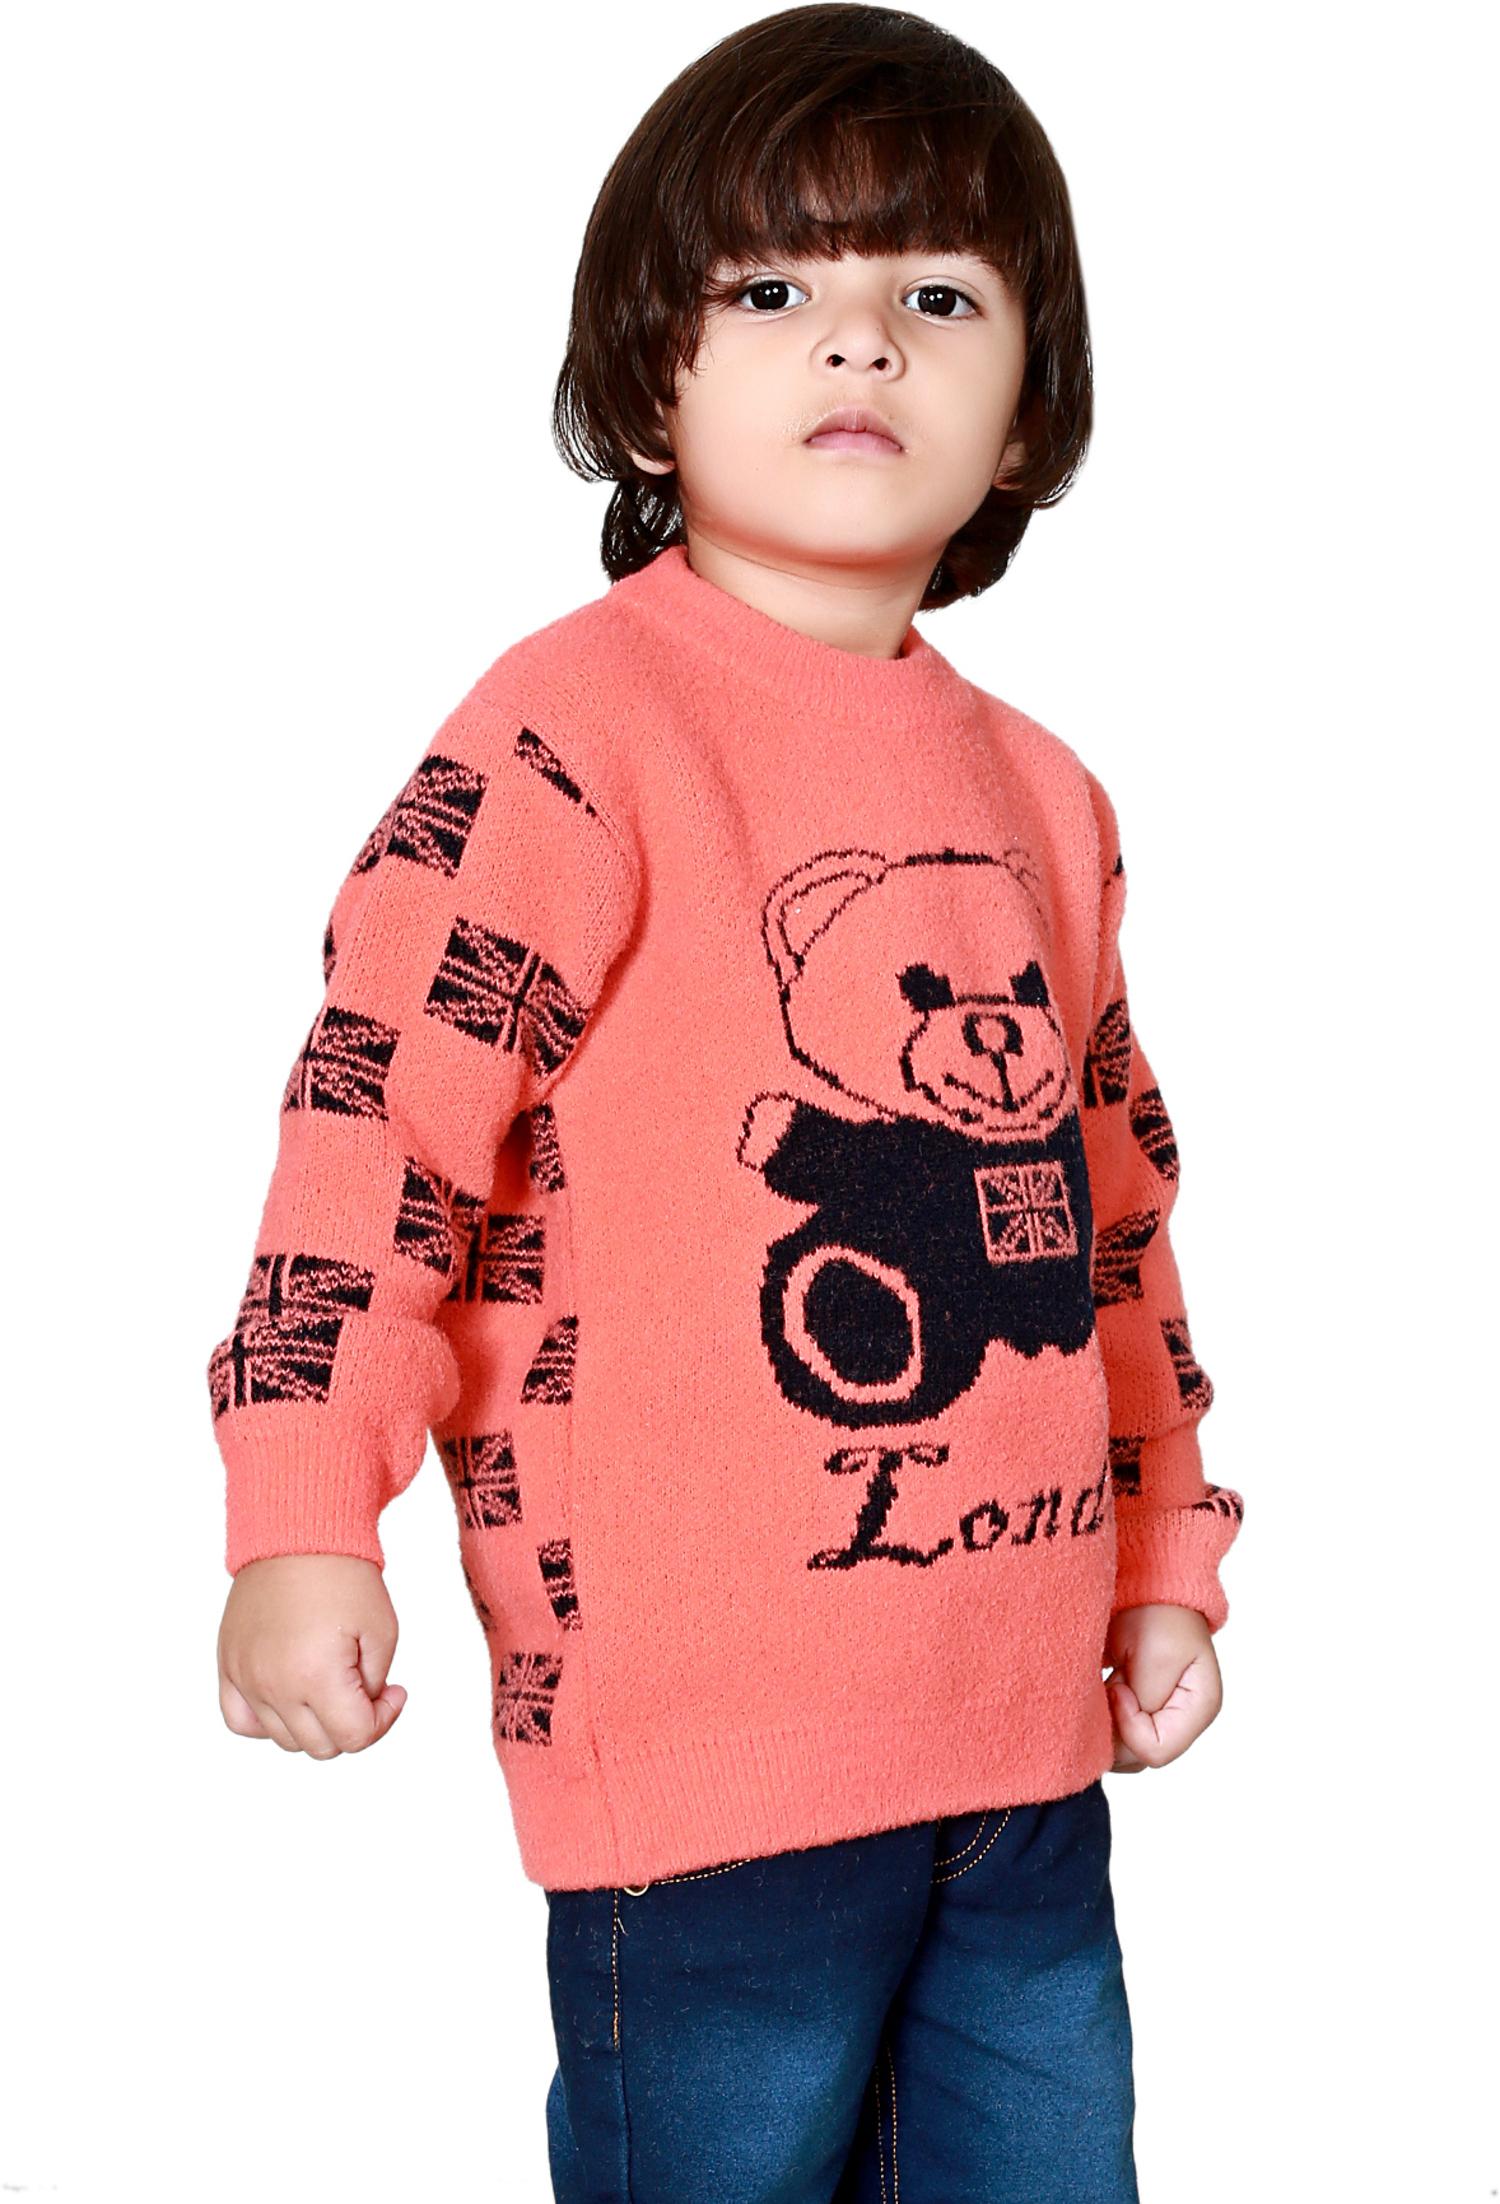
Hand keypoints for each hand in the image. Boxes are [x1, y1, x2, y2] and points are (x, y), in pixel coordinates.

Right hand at [217, 1554, 406, 1757]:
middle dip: (352, 1723)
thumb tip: (360, 1713)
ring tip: (331, 1684)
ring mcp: (246, 1677)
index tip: (394, 1690)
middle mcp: (273, 1684)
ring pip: (285, 1739)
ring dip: (315, 1723)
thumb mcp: (383, 1631)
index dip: (384, 1720)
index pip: (354, 1737)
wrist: (299, 1534)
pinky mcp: (229, 1666)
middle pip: (320, 1746)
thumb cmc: (343, 1576)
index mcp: (315, 1675)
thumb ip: (374, 1687)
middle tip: (365, 1686)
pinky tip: (293, 1699)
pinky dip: (268, 1723)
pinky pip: (241, 1722)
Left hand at [1103, 1602, 1221, 1771]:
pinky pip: (1116, 1735)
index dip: (1129, 1725)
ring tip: (1104, 1686)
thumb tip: (1120, 1739)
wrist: (1148, 1586)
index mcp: (1199, 1708)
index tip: (1118, 1687)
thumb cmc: (1159, 1613)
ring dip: (1105, 1724)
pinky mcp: (1141, 1711)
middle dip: (1113, 1728)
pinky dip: (1101, 1718)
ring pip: (1124, 1750)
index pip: (1156, 1750)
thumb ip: (1144, 1702)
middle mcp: (1183, 1722)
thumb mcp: (1156, 1657)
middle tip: (1107, 1687)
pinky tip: (1098, 1691)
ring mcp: (1162, 1718)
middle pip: (1139, 1756)